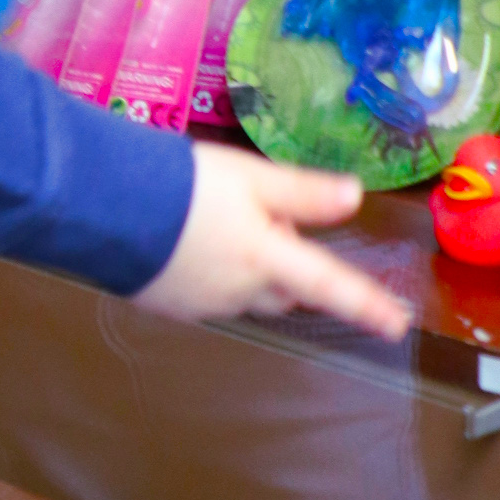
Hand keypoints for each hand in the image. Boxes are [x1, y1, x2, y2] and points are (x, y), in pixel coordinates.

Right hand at [134, 144, 408, 339]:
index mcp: (266, 259)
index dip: (366, 304)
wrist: (102, 206)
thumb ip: (301, 191)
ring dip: (246, 268)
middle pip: (284, 290)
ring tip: (217, 222)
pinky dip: (207, 271)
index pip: (329, 286)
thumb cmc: (181, 184)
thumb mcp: (248, 176)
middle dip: (289, 269)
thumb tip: (354, 197)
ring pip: (243, 291)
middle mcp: (240, 291)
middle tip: (271, 225)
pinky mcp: (166, 303)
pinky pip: (205, 292)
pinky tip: (183, 240)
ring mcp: (202, 303)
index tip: (397, 324)